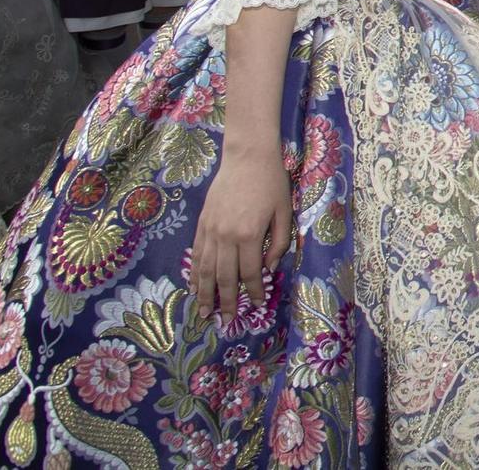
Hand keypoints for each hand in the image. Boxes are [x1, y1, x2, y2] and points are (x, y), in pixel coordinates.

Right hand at [191, 150, 292, 321]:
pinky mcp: (202, 223)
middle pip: (224, 277)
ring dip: (204, 293)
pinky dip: (194, 272)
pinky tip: (194, 286)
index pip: (250, 273)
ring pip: (205, 270)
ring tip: (204, 312)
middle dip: (226, 301)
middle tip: (225, 321)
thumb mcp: (285, 213)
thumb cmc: (272, 183)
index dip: (253, 291)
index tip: (257, 304)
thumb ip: (278, 243)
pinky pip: (196, 254)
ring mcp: (211, 230)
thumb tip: (269, 268)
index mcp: (249, 235)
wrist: (247, 157)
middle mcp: (226, 237)